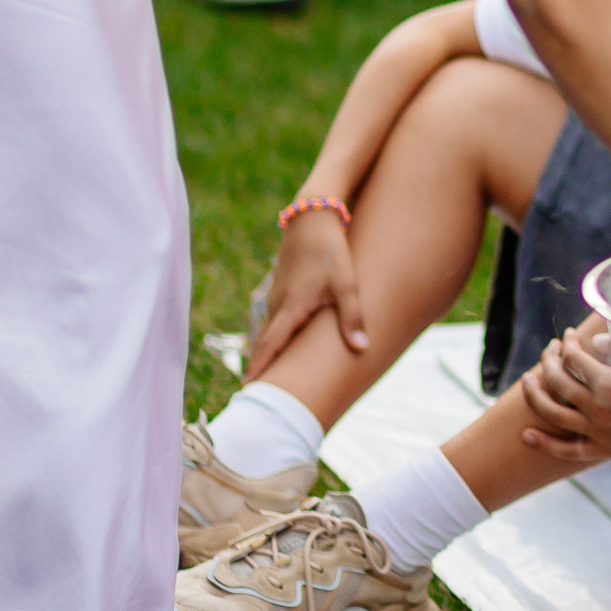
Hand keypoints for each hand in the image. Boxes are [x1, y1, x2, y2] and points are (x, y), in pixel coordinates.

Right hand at [247, 205, 367, 378]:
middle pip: (265, 342)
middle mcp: (278, 304)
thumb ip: (353, 317)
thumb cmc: (331, 251)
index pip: (271, 345)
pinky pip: (274, 318)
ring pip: (269, 330)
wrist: (313, 217)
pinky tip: (280, 345)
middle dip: (260, 367)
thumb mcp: (347, 284)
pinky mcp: (282, 286)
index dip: (260, 368)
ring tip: (267, 377)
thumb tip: (362, 348)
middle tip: (255, 393)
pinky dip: (274, 335)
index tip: (248, 390)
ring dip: (267, 351)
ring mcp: (277, 294)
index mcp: (291, 307)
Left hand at [520, 320, 610, 461]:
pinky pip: (565, 450)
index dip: (567, 343)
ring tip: (526, 380)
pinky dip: (543, 443)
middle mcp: (599, 409)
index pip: (574, 358)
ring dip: (534, 394)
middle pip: (558, 381)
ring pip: (552, 413)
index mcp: (610, 383)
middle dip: (548, 360)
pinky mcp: (602, 451)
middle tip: (550, 351)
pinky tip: (526, 434)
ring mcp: (598, 432)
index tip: (567, 335)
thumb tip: (594, 342)